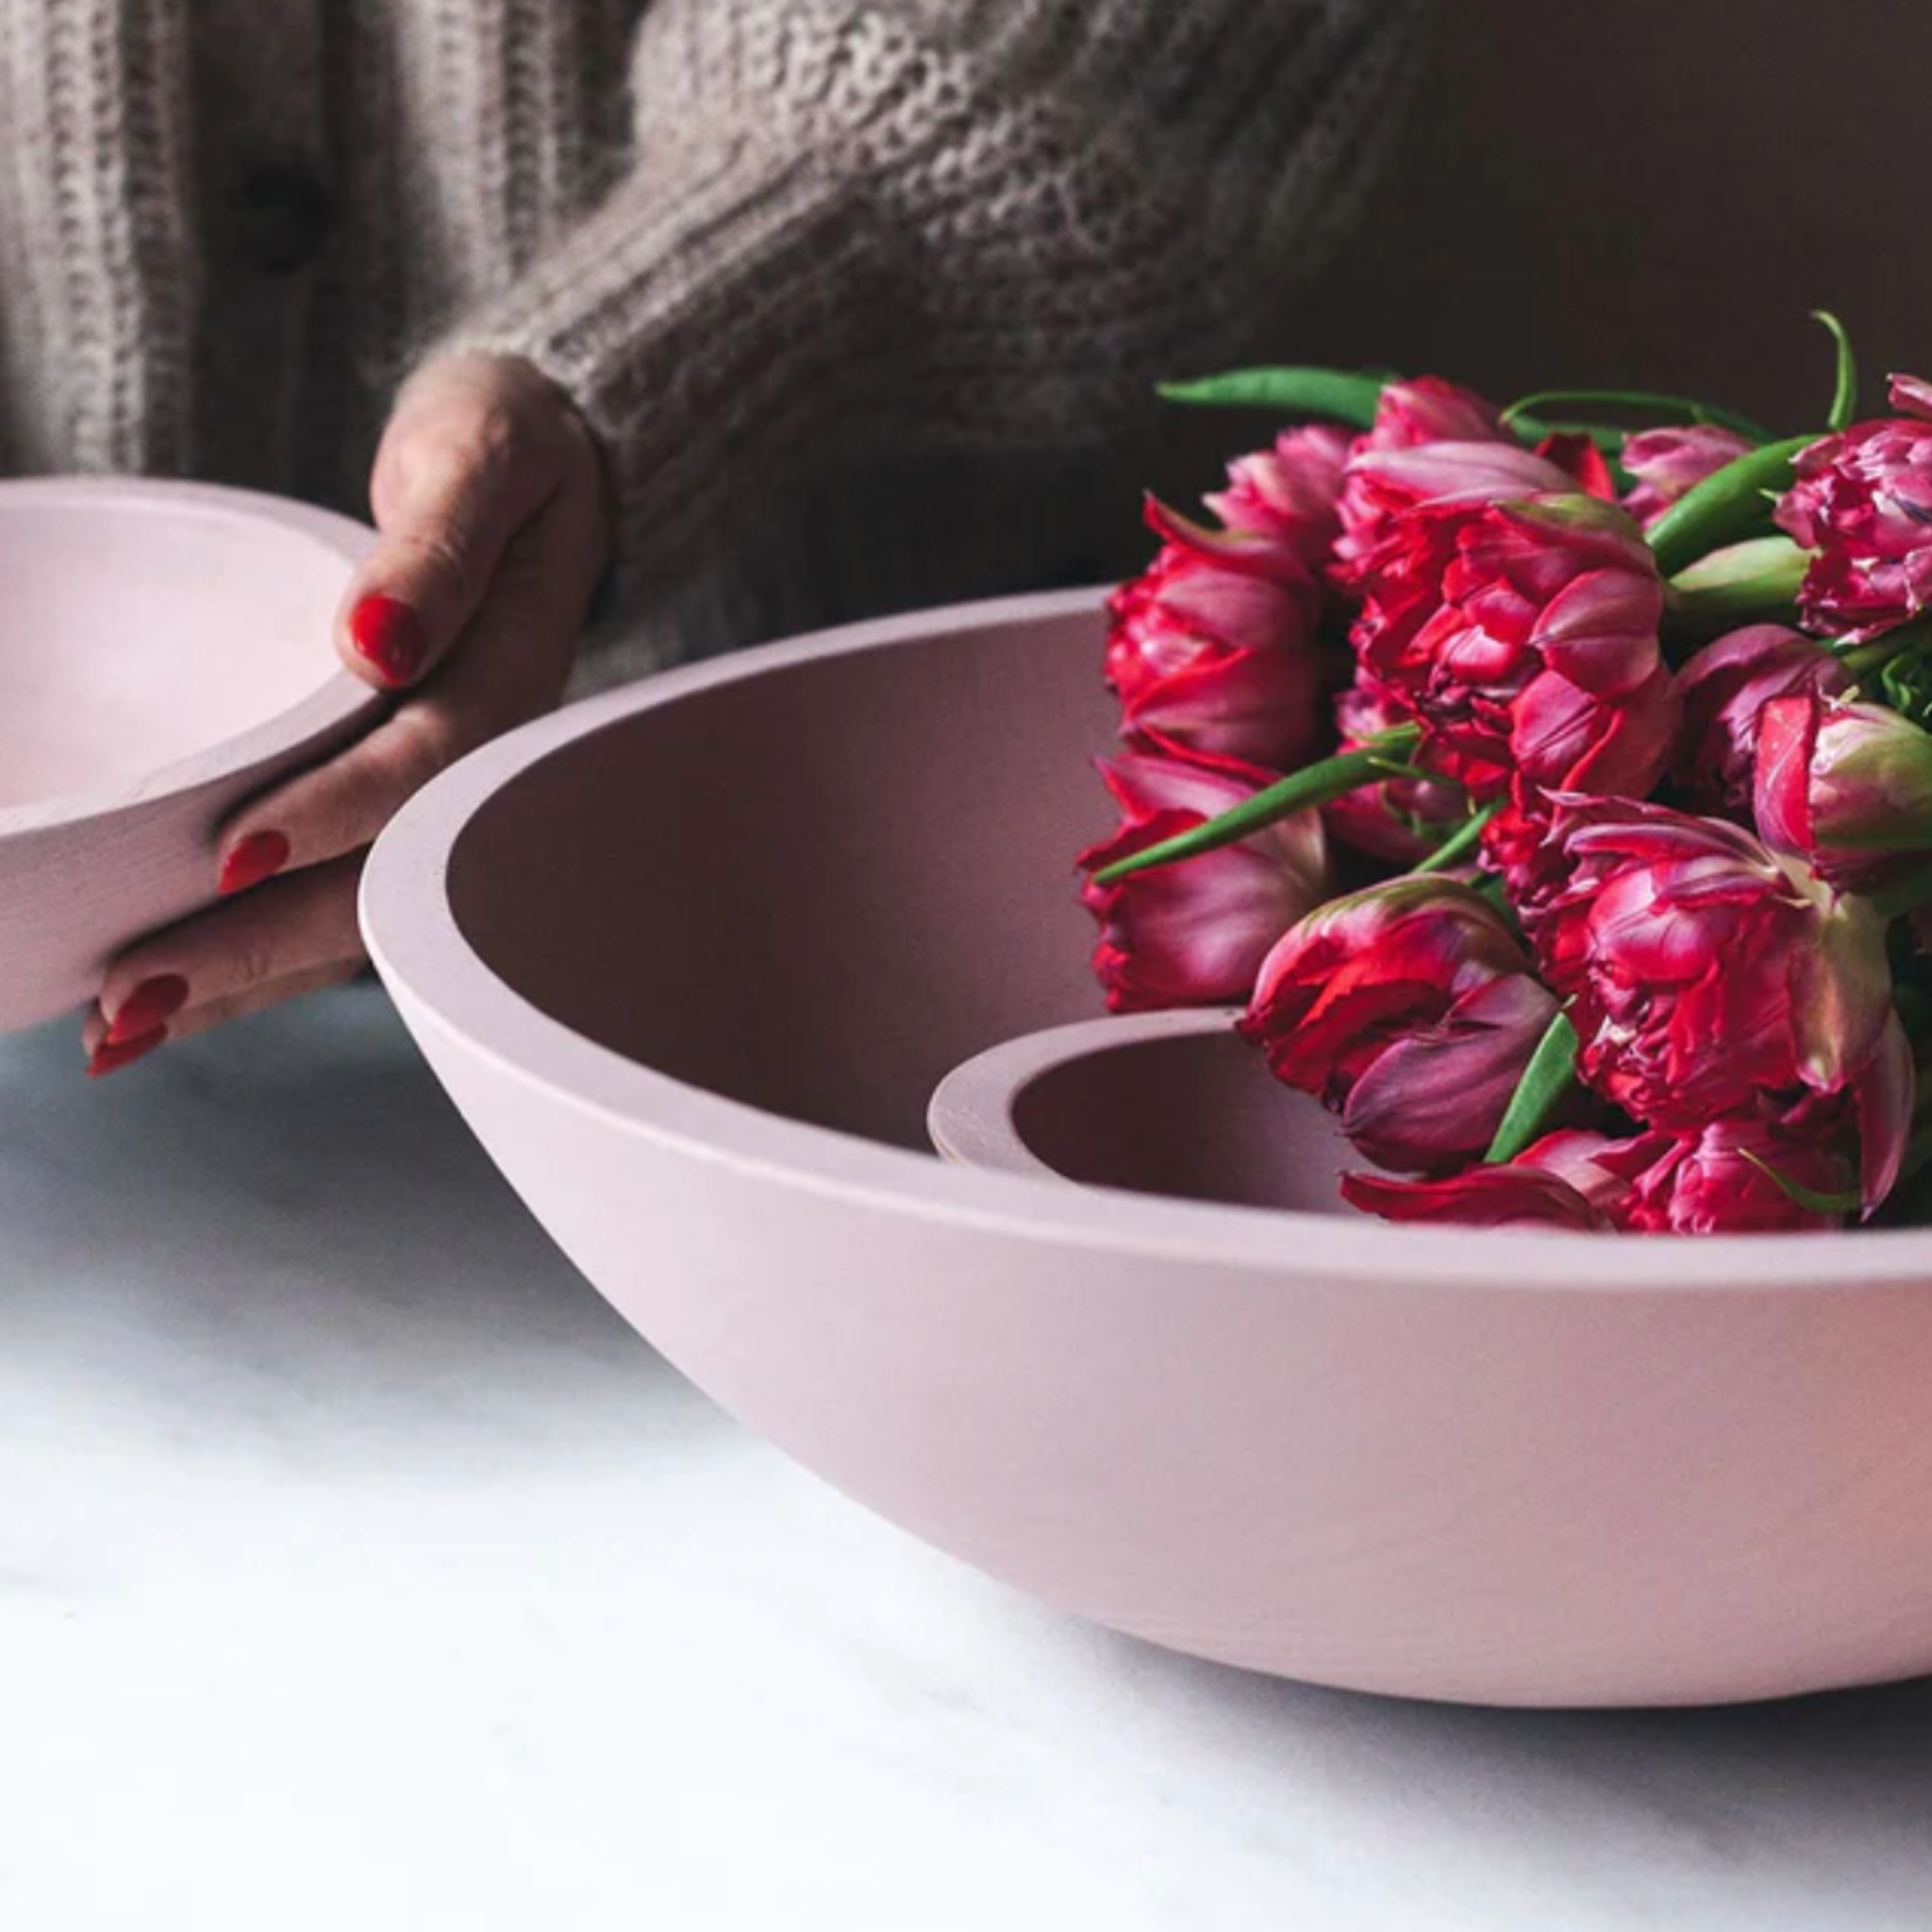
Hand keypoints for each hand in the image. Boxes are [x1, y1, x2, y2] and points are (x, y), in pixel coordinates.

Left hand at [83, 352, 609, 1075]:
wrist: (533, 464)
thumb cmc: (502, 444)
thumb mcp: (484, 452)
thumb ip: (439, 546)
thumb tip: (376, 642)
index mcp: (516, 677)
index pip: (427, 765)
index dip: (335, 815)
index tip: (228, 853)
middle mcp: (485, 765)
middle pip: (383, 881)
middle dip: (259, 945)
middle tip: (132, 993)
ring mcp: (445, 798)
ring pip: (355, 915)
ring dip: (241, 979)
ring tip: (121, 1028)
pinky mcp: (399, 809)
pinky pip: (334, 895)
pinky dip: (252, 958)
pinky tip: (166, 998)